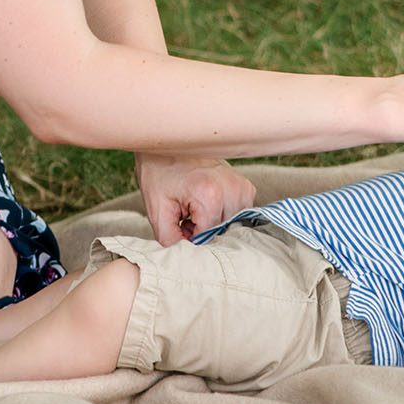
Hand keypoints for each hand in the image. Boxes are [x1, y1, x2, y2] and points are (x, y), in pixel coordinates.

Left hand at [136, 155, 255, 243]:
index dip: (192, 240)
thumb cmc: (159, 174)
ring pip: (233, 227)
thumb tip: (189, 258)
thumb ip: (171, 241)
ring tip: (194, 214)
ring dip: (215, 228)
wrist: (168, 144)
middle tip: (184, 221)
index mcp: (210, 194)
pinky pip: (238, 216)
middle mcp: (232, 189)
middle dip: (204, 235)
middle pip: (223, 233)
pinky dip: (223, 218)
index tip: (179, 230)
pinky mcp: (246, 187)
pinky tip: (206, 208)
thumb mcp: (157, 209)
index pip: (209, 238)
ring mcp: (242, 187)